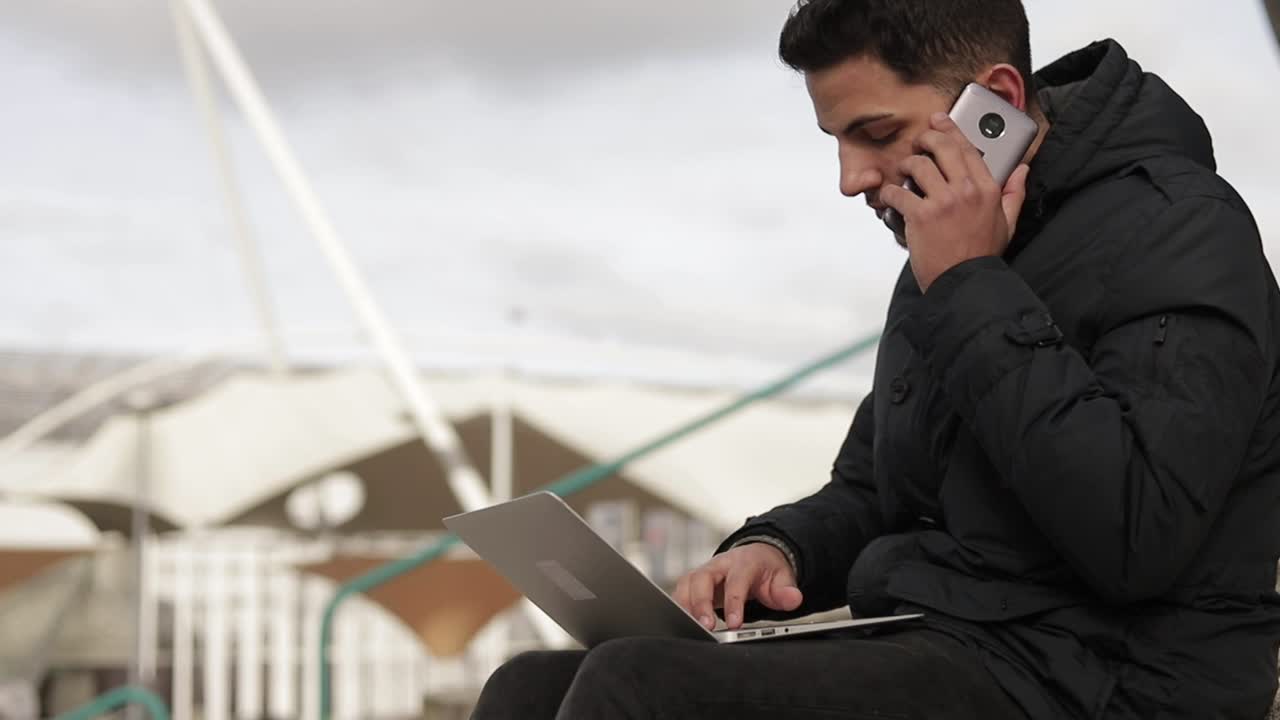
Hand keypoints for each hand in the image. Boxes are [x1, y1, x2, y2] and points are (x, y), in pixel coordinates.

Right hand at [672, 543, 802, 630]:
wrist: (756, 557)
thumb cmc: (766, 571)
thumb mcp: (782, 578)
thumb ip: (787, 590)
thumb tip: (793, 599)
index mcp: (743, 562)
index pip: (736, 581)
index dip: (734, 602)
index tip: (734, 624)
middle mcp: (719, 564)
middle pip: (702, 578)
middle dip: (701, 603)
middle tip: (706, 627)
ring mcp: (704, 571)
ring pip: (687, 583)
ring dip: (685, 606)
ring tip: (687, 628)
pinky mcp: (694, 582)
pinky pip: (681, 592)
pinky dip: (678, 607)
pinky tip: (680, 624)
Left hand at [881, 112, 1030, 292]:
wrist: (965, 282)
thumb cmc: (982, 255)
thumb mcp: (1007, 223)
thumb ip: (1014, 194)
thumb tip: (1022, 170)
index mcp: (987, 189)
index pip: (967, 148)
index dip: (950, 130)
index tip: (939, 120)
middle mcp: (966, 190)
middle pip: (942, 147)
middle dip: (925, 140)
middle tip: (917, 145)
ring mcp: (942, 202)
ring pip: (917, 165)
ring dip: (905, 167)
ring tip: (902, 174)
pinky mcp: (920, 216)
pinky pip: (897, 193)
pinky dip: (889, 195)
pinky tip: (890, 200)